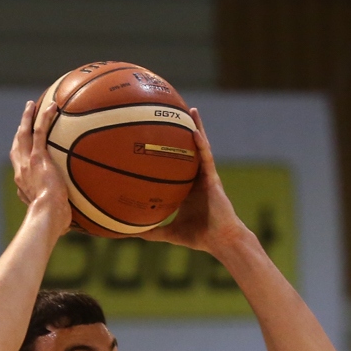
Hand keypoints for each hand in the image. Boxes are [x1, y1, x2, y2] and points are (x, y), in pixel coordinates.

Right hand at [10, 98, 70, 237]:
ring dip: (27, 118)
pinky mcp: (37, 158)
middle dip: (20, 130)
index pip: (20, 167)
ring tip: (32, 105)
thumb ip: (60, 217)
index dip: (21, 155)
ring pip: (24, 134)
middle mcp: (21, 171)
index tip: (25, 148)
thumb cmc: (51, 224)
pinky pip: (40, 132)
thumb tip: (72, 226)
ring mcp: (27, 163)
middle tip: (24, 119)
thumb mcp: (54, 220)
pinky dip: (44, 118)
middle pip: (17, 146)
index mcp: (23, 185)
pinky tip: (52, 106)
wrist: (46, 217)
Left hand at [143, 109, 246, 256]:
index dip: (171, 148)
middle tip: (174, 111)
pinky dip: (201, 144)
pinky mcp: (214, 179)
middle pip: (190, 149)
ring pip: (201, 147)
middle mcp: (197, 177)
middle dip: (184, 130)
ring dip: (197, 127)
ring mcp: (207, 176)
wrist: (221, 241)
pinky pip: (207, 158)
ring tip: (190, 109)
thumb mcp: (170, 233)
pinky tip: (194, 131)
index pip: (178, 163)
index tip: (158, 134)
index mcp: (188, 186)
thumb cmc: (199, 237)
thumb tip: (129, 234)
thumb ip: (152, 231)